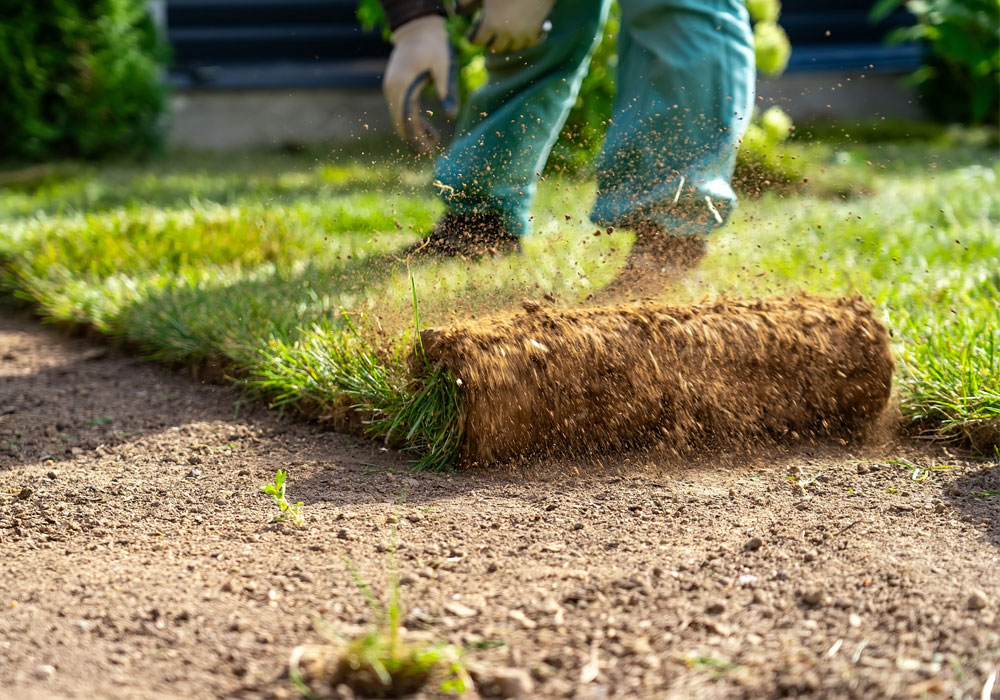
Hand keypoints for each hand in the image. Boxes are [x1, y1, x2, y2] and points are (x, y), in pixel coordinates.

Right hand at [382, 15, 457, 153]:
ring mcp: (392, 88)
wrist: (417, 27)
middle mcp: (392, 88)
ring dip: (413, 132)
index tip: (426, 149)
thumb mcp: (444, 65)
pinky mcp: (395, 87)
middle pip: (399, 121)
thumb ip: (446, 89)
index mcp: (402, 84)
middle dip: (413, 139)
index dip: (415, 136)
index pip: (405, 117)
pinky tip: (428, 129)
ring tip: (431, 144)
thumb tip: (451, 116)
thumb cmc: (433, 44)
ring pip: (399, 118)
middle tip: (428, 153)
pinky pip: (401, 110)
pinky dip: (412, 122)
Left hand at [470, 0, 555, 51]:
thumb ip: (467, 1)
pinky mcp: (537, 31)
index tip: (471, 33)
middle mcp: (506, 34)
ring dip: (506, 42)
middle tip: (487, 34)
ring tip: (503, 34)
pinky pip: (530, 43)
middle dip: (488, 41)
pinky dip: (525, 40)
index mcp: (490, 24)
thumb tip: (457, 12)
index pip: (477, 41)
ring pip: (512, 48)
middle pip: (494, 48)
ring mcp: (522, 34)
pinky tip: (522, 34)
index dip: (472, 37)